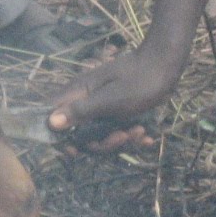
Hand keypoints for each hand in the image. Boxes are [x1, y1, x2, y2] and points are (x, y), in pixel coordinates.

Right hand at [48, 45, 178, 153]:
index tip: (74, 150)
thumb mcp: (110, 99)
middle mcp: (85, 101)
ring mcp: (101, 107)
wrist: (165, 65)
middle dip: (101, 142)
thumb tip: (50, 122)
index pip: (52, 117)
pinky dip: (130, 136)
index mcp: (77, 94)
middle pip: (79, 134)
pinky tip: (145, 136)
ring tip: (140, 132)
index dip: (58, 138)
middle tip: (122, 137)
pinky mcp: (116, 112)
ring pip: (100, 135)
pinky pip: (116, 130)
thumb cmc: (138, 80)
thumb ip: (80, 111)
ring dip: (120, 140)